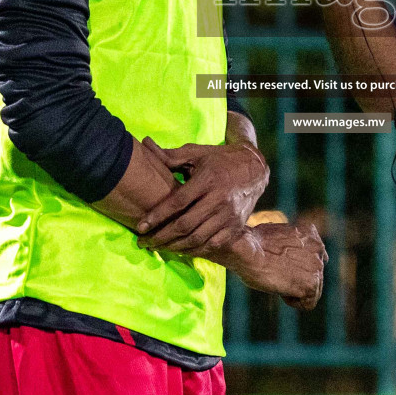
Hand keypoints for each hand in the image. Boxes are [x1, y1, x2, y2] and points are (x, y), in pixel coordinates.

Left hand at [135, 137, 269, 255]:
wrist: (255, 168)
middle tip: (143, 242)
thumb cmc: (220, 159)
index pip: (177, 202)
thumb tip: (146, 144)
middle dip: (161, 237)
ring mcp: (229, 215)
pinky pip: (213, 244)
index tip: (140, 226)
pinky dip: (195, 250)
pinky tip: (181, 250)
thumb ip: (171, 155)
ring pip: (198, 238)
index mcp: (207, 179)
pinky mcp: (236, 226)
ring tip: (158, 248)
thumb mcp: (197, 153)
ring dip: (175, 247)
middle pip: (185, 225)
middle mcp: (219, 198)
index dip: (157, 216)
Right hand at [215, 221, 327, 309]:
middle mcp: (318, 249)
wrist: (246, 250)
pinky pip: (307, 304)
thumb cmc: (251, 244)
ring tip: (277, 278)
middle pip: (313, 276)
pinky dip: (292, 301)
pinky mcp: (311, 284)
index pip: (312, 259)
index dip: (294, 266)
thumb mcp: (275, 237)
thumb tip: (288, 255)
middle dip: (295, 278)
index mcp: (310, 234)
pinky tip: (279, 288)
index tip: (278, 264)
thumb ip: (290, 245)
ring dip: (294, 289)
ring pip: (312, 291)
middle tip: (276, 272)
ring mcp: (317, 267)